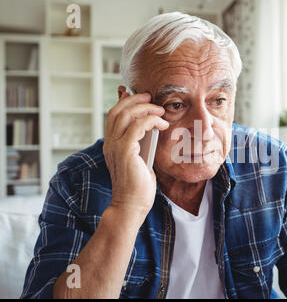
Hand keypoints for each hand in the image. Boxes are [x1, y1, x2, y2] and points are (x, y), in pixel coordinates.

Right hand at [103, 87, 168, 225]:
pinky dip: (150, 120)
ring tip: (160, 110)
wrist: (131, 205)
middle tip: (152, 97)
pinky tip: (162, 124)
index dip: (125, 101)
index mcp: (111, 144)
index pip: (114, 115)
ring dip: (145, 108)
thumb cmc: (138, 186)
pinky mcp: (125, 151)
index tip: (140, 96)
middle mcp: (109, 143)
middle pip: (118, 110)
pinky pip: (136, 127)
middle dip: (136, 100)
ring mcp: (115, 147)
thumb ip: (141, 144)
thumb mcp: (140, 159)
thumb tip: (150, 129)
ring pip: (126, 115)